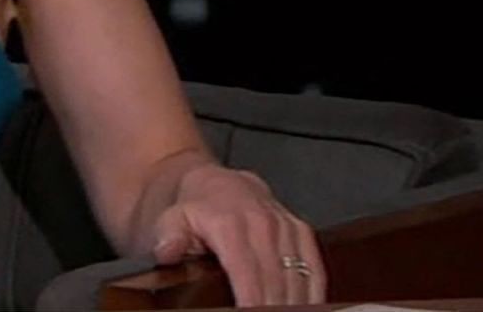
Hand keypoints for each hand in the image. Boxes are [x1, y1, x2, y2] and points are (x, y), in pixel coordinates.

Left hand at [149, 164, 327, 306]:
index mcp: (230, 224)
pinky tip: (309, 307)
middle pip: (276, 281)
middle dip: (273, 308)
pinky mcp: (301, 232)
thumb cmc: (193, 209)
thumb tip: (167, 250)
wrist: (213, 183)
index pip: (248, 274)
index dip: (251, 302)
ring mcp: (286, 227)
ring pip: (299, 277)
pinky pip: (315, 268)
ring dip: (295, 303)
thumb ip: (169, 237)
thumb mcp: (170, 219)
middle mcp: (263, 224)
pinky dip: (314, 292)